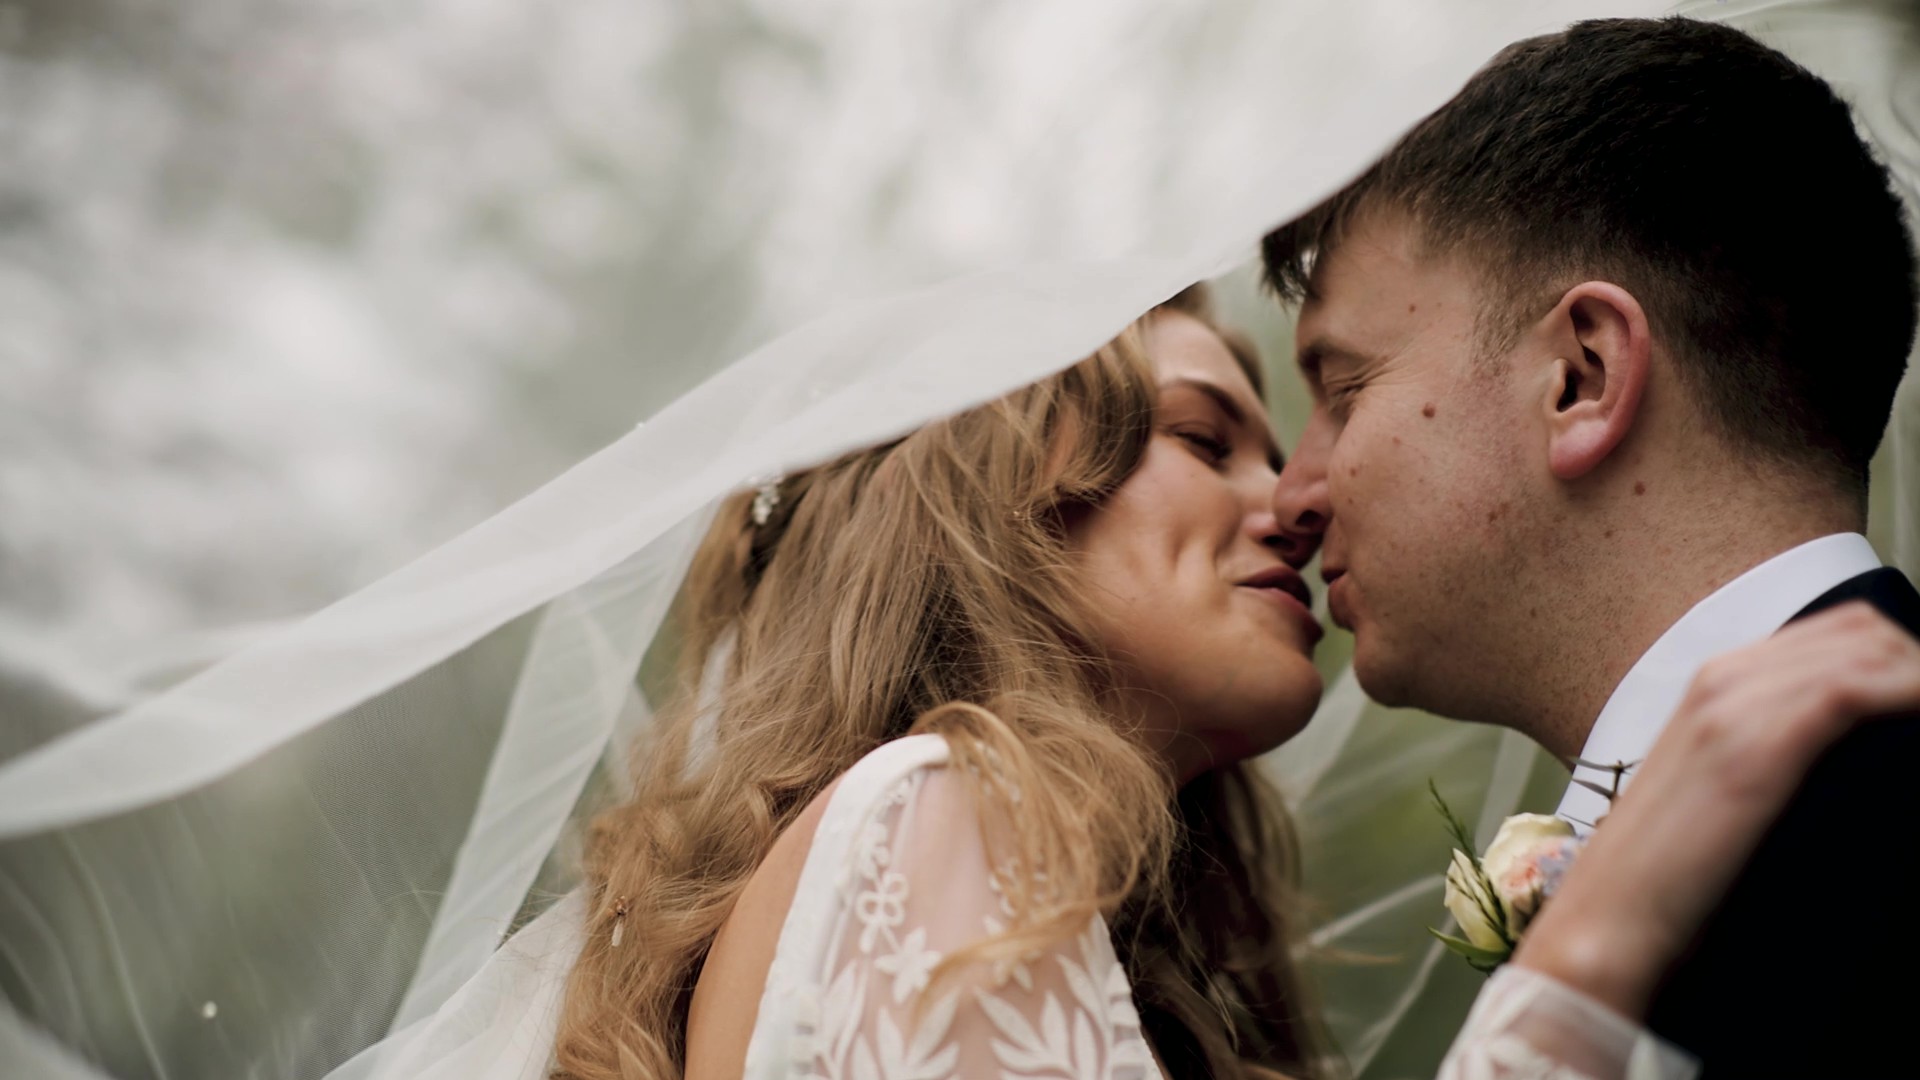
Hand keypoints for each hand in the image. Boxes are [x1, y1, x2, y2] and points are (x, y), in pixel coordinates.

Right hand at [1513, 601, 1919, 1017]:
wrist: (1609, 916)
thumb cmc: (1664, 877)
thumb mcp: (1719, 796)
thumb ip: (1770, 756)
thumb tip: (1845, 761)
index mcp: (1713, 684)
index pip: (1837, 632)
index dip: (1899, 661)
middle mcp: (1723, 679)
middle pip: (1860, 630)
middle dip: (1915, 666)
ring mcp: (1732, 706)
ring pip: (1867, 650)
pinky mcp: (1752, 745)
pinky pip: (1854, 690)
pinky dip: (1908, 698)